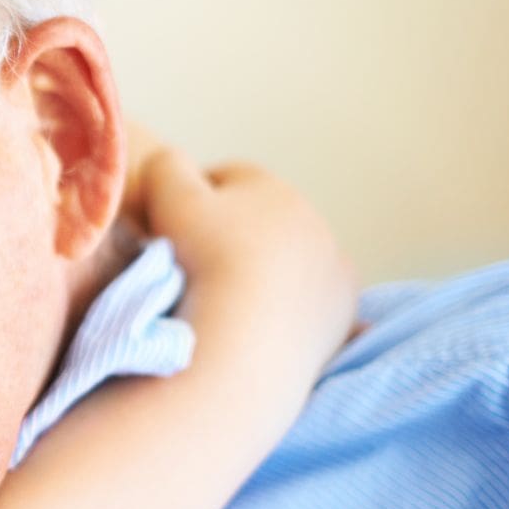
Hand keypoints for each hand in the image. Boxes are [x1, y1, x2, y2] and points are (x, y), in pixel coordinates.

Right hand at [139, 146, 359, 371]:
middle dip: (234, 235)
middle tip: (197, 268)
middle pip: (264, 221)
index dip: (193, 198)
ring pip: (290, 262)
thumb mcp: (166, 196)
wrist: (246, 343)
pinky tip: (262, 326)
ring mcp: (334, 272)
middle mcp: (314, 223)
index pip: (227, 178)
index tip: (171, 229)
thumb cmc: (203, 262)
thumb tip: (172, 165)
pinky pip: (310, 304)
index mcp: (273, 189)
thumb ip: (165, 165)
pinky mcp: (343, 316)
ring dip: (264, 272)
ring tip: (229, 301)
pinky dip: (289, 309)